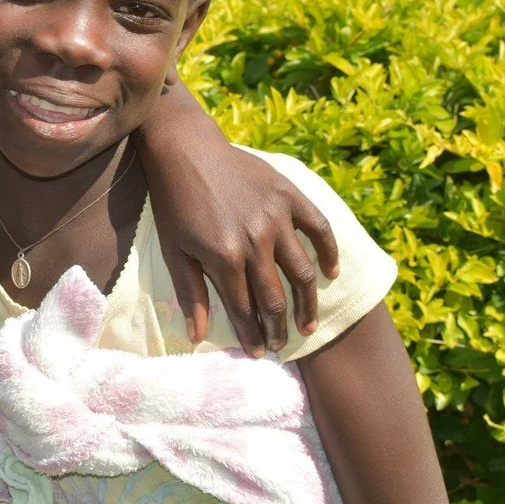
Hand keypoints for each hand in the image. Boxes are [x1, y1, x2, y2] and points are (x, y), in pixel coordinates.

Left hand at [143, 140, 338, 356]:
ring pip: (302, 272)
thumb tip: (197, 337)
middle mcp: (255, 240)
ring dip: (307, 303)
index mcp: (223, 257)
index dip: (252, 336)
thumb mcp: (174, 251)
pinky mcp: (289, 195)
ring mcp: (276, 217)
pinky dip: (329, 252)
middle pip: (274, 297)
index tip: (259, 353)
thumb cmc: (175, 204)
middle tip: (281, 345)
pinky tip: (330, 273)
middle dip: (279, 328)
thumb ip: (191, 294)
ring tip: (307, 325)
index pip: (244, 309)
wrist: (186, 150)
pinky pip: (319, 228)